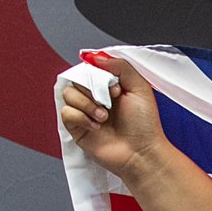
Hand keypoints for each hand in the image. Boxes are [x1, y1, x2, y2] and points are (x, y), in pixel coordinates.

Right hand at [58, 52, 165, 180]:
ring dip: (87, 104)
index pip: (89, 69)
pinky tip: (96, 126)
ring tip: (104, 117)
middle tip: (110, 103)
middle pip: (76, 79)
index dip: (98, 75)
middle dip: (93, 90)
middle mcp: (95, 98)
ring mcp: (84, 112)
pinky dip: (81, 117)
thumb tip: (94, 57)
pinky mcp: (76, 128)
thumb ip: (120, 66)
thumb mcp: (140, 87)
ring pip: (68, 93)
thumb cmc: (145, 126)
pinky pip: (66, 112)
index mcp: (108, 87)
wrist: (142, 153)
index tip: (115, 88)